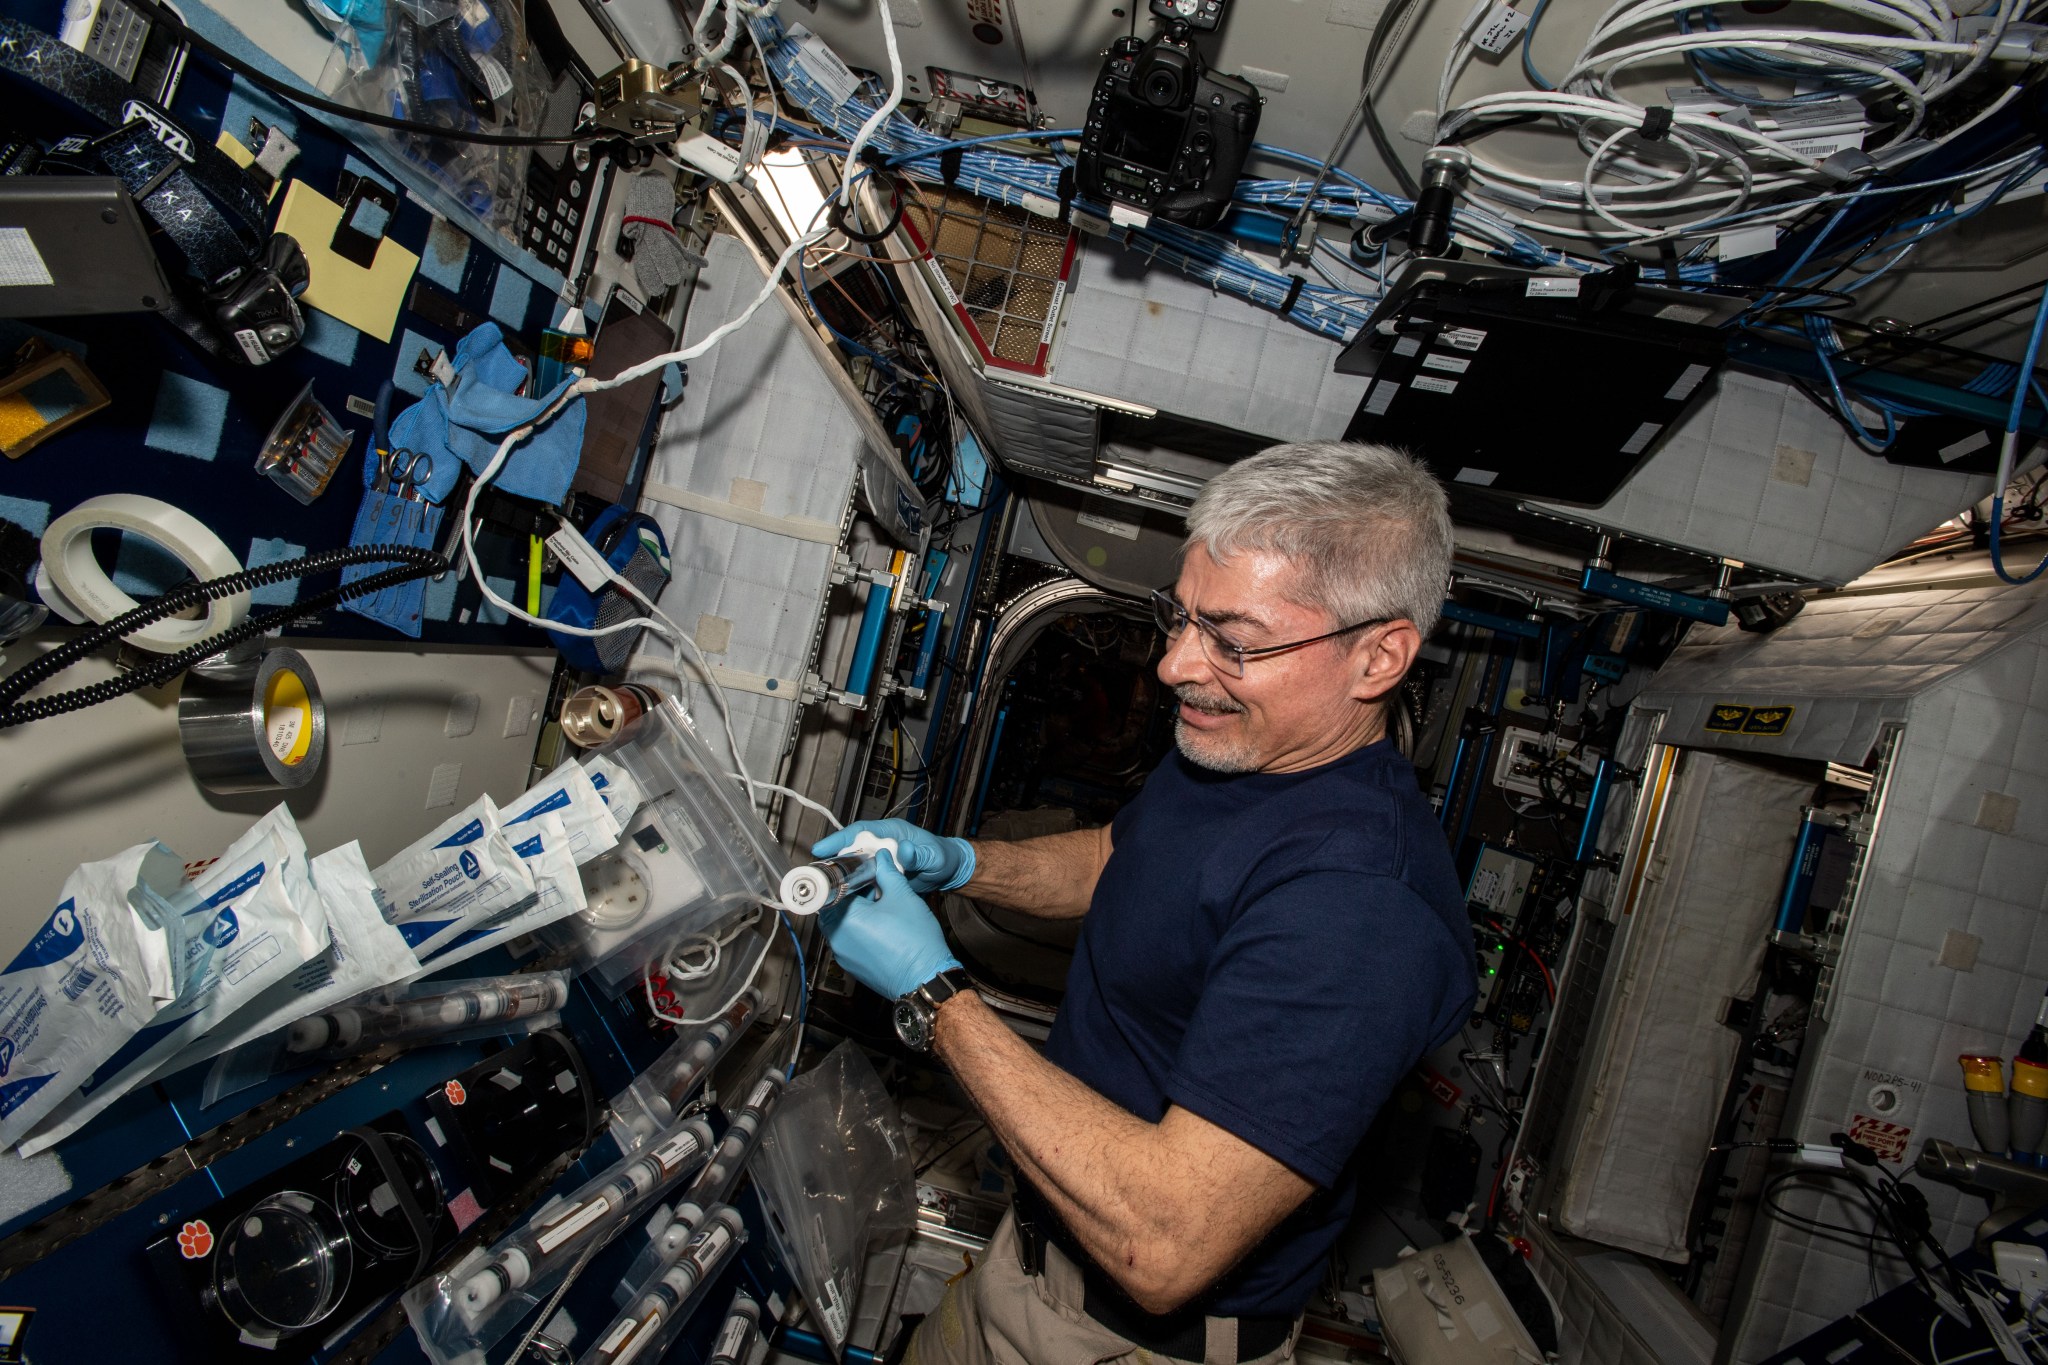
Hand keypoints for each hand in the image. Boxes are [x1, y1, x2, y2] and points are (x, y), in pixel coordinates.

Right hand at [812, 819, 974, 894]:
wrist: (947, 872)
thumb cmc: (942, 857)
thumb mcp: (934, 856)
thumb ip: (920, 854)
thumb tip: (905, 850)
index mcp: (891, 832)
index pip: (861, 831)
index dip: (840, 839)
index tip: (822, 848)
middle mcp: (881, 844)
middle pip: (851, 849)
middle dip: (833, 860)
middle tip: (816, 874)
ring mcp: (879, 860)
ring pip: (854, 867)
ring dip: (841, 877)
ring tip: (824, 889)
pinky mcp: (879, 876)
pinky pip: (863, 881)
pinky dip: (854, 890)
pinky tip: (844, 900)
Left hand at [820, 854, 961, 999]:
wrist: (926, 979)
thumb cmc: (915, 941)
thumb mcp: (902, 896)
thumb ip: (887, 873)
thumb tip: (881, 858)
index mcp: (843, 918)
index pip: (833, 887)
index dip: (847, 875)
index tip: (859, 870)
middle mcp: (836, 938)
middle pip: (834, 906)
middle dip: (852, 894)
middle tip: (873, 886)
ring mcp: (842, 955)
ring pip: (842, 924)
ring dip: (856, 912)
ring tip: (880, 906)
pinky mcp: (852, 966)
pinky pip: (849, 940)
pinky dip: (859, 930)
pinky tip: (881, 926)